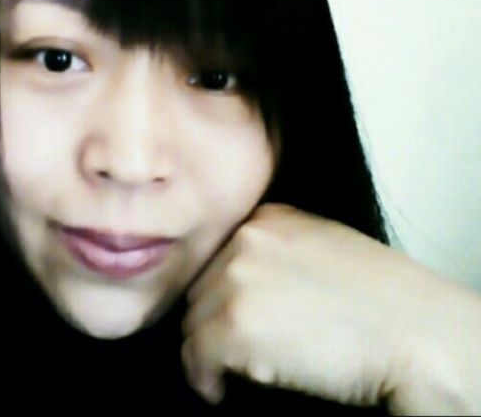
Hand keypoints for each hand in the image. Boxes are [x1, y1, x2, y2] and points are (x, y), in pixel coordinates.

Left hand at [181, 204, 480, 413]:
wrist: (413, 331)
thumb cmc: (380, 297)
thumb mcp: (322, 244)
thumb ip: (277, 249)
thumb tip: (241, 279)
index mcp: (267, 219)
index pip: (219, 257)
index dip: (220, 292)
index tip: (227, 316)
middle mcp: (246, 240)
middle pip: (203, 287)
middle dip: (213, 319)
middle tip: (231, 348)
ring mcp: (237, 278)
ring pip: (194, 320)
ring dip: (208, 347)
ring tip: (228, 369)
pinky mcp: (234, 323)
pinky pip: (195, 355)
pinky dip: (203, 377)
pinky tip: (219, 388)